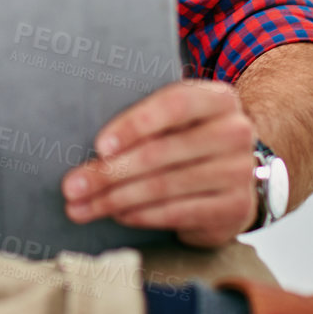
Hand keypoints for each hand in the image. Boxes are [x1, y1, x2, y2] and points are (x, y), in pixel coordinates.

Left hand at [60, 79, 257, 248]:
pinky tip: (117, 215)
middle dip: (110, 172)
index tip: (99, 146)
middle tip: (72, 187)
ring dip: (115, 199)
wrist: (237, 177)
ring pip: (164, 186)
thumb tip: (91, 146)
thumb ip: (145, 120)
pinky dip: (141, 215)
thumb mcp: (177, 119)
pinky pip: (177, 212)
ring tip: (82, 206)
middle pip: (162, 152)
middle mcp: (235, 132)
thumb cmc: (189, 139)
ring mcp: (240, 172)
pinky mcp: (236, 209)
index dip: (134, 124)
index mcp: (219, 98)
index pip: (175, 105)